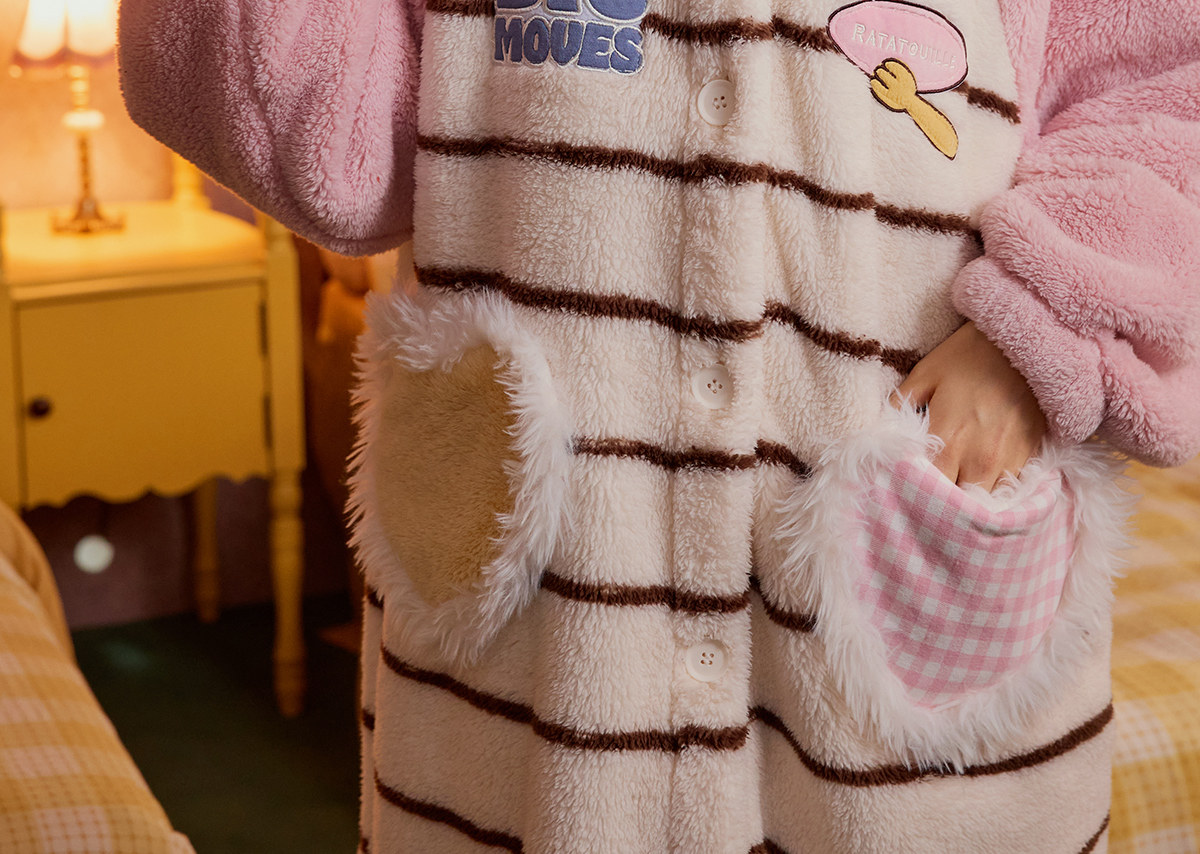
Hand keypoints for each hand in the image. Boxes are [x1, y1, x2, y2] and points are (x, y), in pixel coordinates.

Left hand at [891, 322, 1047, 490]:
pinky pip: (1008, 491)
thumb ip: (899, 406)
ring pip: (984, 504)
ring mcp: (1007, 461)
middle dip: (942, 505)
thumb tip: (877, 431)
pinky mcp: (1030, 458)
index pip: (926, 491)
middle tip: (930, 501)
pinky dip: (994, 492)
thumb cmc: (969, 356)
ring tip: (956, 496)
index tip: (907, 494)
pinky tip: (982, 485)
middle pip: (956, 505)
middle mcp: (978, 459)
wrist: (1028, 342)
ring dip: (969, 502)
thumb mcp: (926, 374)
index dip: (916, 496)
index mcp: (946, 440)